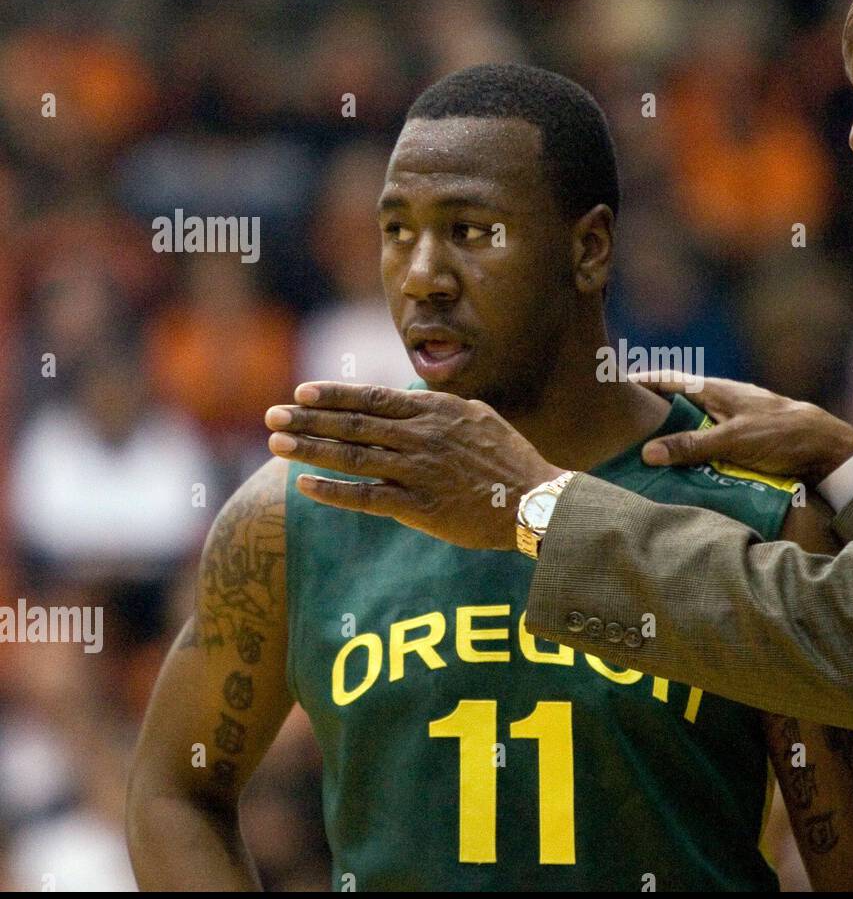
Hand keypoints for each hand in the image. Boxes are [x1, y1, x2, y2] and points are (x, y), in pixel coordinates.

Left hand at [264, 382, 563, 548]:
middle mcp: (421, 436)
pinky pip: (367, 497)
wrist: (535, 501)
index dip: (334, 394)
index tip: (302, 392)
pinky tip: (304, 485)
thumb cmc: (509, 460)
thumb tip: (411, 398)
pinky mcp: (419, 506)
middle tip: (271, 416)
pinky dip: (334, 491)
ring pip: (353, 457)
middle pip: (353, 424)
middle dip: (307, 419)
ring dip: (311, 449)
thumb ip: (440, 408)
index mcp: (435, 411)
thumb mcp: (479, 417)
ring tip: (276, 444)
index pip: (372, 398)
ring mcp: (418, 471)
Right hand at [630, 371, 852, 484]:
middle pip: (678, 405)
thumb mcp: (731, 440)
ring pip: (694, 427)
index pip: (669, 379)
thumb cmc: (780, 434)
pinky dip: (694, 455)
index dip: (642, 381)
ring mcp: (734, 421)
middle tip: (623, 430)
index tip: (614, 383)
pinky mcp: (744, 441)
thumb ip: (691, 445)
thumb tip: (647, 451)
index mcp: (716, 390)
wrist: (826, 447)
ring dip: (674, 440)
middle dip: (653, 415)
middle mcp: (722, 402)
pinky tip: (684, 472)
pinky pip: (709, 445)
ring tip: (646, 456)